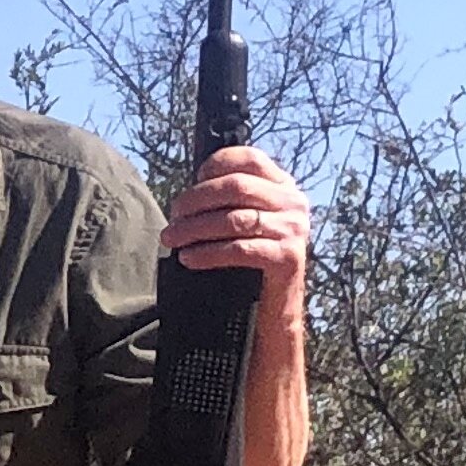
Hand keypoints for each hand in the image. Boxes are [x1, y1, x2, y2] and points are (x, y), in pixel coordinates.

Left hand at [162, 146, 311, 316]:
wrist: (275, 305)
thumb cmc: (252, 258)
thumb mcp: (248, 220)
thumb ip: (230, 199)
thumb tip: (187, 195)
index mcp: (284, 187)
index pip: (251, 159)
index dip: (218, 164)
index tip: (194, 179)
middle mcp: (293, 203)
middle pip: (236, 187)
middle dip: (196, 200)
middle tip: (173, 216)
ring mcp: (293, 230)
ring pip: (233, 220)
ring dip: (195, 228)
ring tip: (172, 238)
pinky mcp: (287, 258)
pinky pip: (239, 250)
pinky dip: (208, 253)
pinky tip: (188, 257)